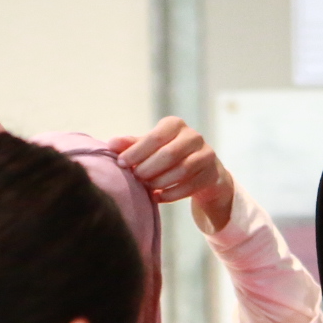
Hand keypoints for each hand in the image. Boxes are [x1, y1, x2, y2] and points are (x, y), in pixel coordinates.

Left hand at [109, 117, 235, 230]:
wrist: (201, 171)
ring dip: (160, 182)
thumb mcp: (151, 148)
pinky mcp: (212, 173)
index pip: (154, 137)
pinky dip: (171, 194)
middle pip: (169, 154)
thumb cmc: (169, 156)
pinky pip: (190, 186)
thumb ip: (132, 145)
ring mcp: (206, 154)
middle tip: (136, 178)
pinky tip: (158, 198)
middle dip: (149, 168)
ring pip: (182, 170)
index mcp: (175, 125)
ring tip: (147, 188)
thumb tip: (111, 144)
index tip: (121, 163)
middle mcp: (193, 136)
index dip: (136, 152)